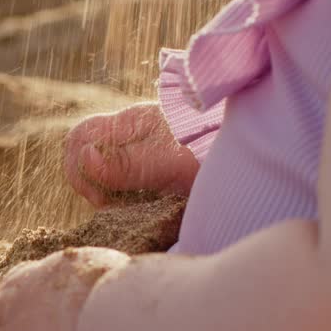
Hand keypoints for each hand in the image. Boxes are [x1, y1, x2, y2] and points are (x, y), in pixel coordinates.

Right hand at [64, 103, 198, 207]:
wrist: (252, 155)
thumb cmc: (211, 154)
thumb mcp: (169, 163)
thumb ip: (126, 164)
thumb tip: (86, 158)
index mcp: (130, 122)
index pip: (80, 136)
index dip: (78, 167)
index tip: (98, 196)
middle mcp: (130, 133)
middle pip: (85, 155)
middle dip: (89, 183)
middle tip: (109, 206)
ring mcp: (139, 149)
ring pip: (100, 170)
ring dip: (104, 192)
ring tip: (125, 208)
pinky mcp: (150, 168)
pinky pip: (120, 180)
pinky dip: (120, 195)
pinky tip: (137, 206)